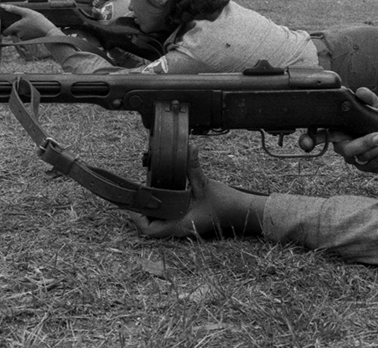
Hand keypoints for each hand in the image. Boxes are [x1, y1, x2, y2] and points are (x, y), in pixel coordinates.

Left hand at [0, 4, 59, 39]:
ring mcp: (24, 38)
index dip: (5, 29)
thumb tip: (3, 6)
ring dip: (21, 30)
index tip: (7, 24)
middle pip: (12, 32)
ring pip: (18, 34)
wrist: (49, 31)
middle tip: (21, 21)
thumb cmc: (38, 20)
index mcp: (16, 27)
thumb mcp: (27, 12)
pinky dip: (26, 32)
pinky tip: (32, 27)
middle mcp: (18, 34)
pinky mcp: (29, 40)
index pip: (5, 32)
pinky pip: (24, 36)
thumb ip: (14, 9)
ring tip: (29, 23)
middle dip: (15, 28)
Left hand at [130, 144, 264, 238]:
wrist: (242, 212)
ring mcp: (184, 225)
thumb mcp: (205, 184)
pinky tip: (164, 193)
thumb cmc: (225, 203)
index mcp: (180, 224)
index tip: (136, 202)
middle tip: (140, 193)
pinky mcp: (189, 220)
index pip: (149, 230)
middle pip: (152, 226)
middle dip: (143, 211)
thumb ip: (193, 167)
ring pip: (160, 222)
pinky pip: (170, 217)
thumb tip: (190, 147)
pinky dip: (164, 207)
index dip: (138, 218)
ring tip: (149, 192)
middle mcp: (180, 228)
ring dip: (153, 209)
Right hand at [298, 88, 377, 173]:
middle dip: (364, 143)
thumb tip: (361, 92)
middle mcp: (343, 145)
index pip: (318, 135)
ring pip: (365, 157)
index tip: (307, 143)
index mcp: (338, 129)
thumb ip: (368, 98)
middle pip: (347, 149)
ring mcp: (355, 158)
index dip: (309, 140)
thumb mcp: (375, 106)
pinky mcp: (368, 167)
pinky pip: (377, 164)